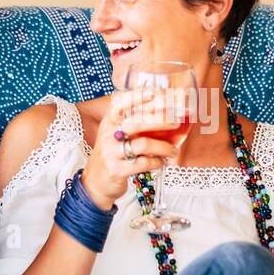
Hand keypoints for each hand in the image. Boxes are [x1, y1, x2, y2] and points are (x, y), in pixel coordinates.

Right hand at [80, 87, 183, 210]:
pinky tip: (162, 162)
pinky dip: (157, 162)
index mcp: (109, 121)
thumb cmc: (113, 154)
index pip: (121, 103)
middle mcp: (109, 134)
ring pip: (143, 144)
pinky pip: (143, 163)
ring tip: (174, 151)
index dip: (138, 96)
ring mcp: (111, 152)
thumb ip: (133, 122)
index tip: (155, 92)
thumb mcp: (116, 134)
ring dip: (163, 147)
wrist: (96, 182)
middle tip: (177, 121)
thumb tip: (165, 110)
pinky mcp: (117, 169)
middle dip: (161, 120)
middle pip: (137, 121)